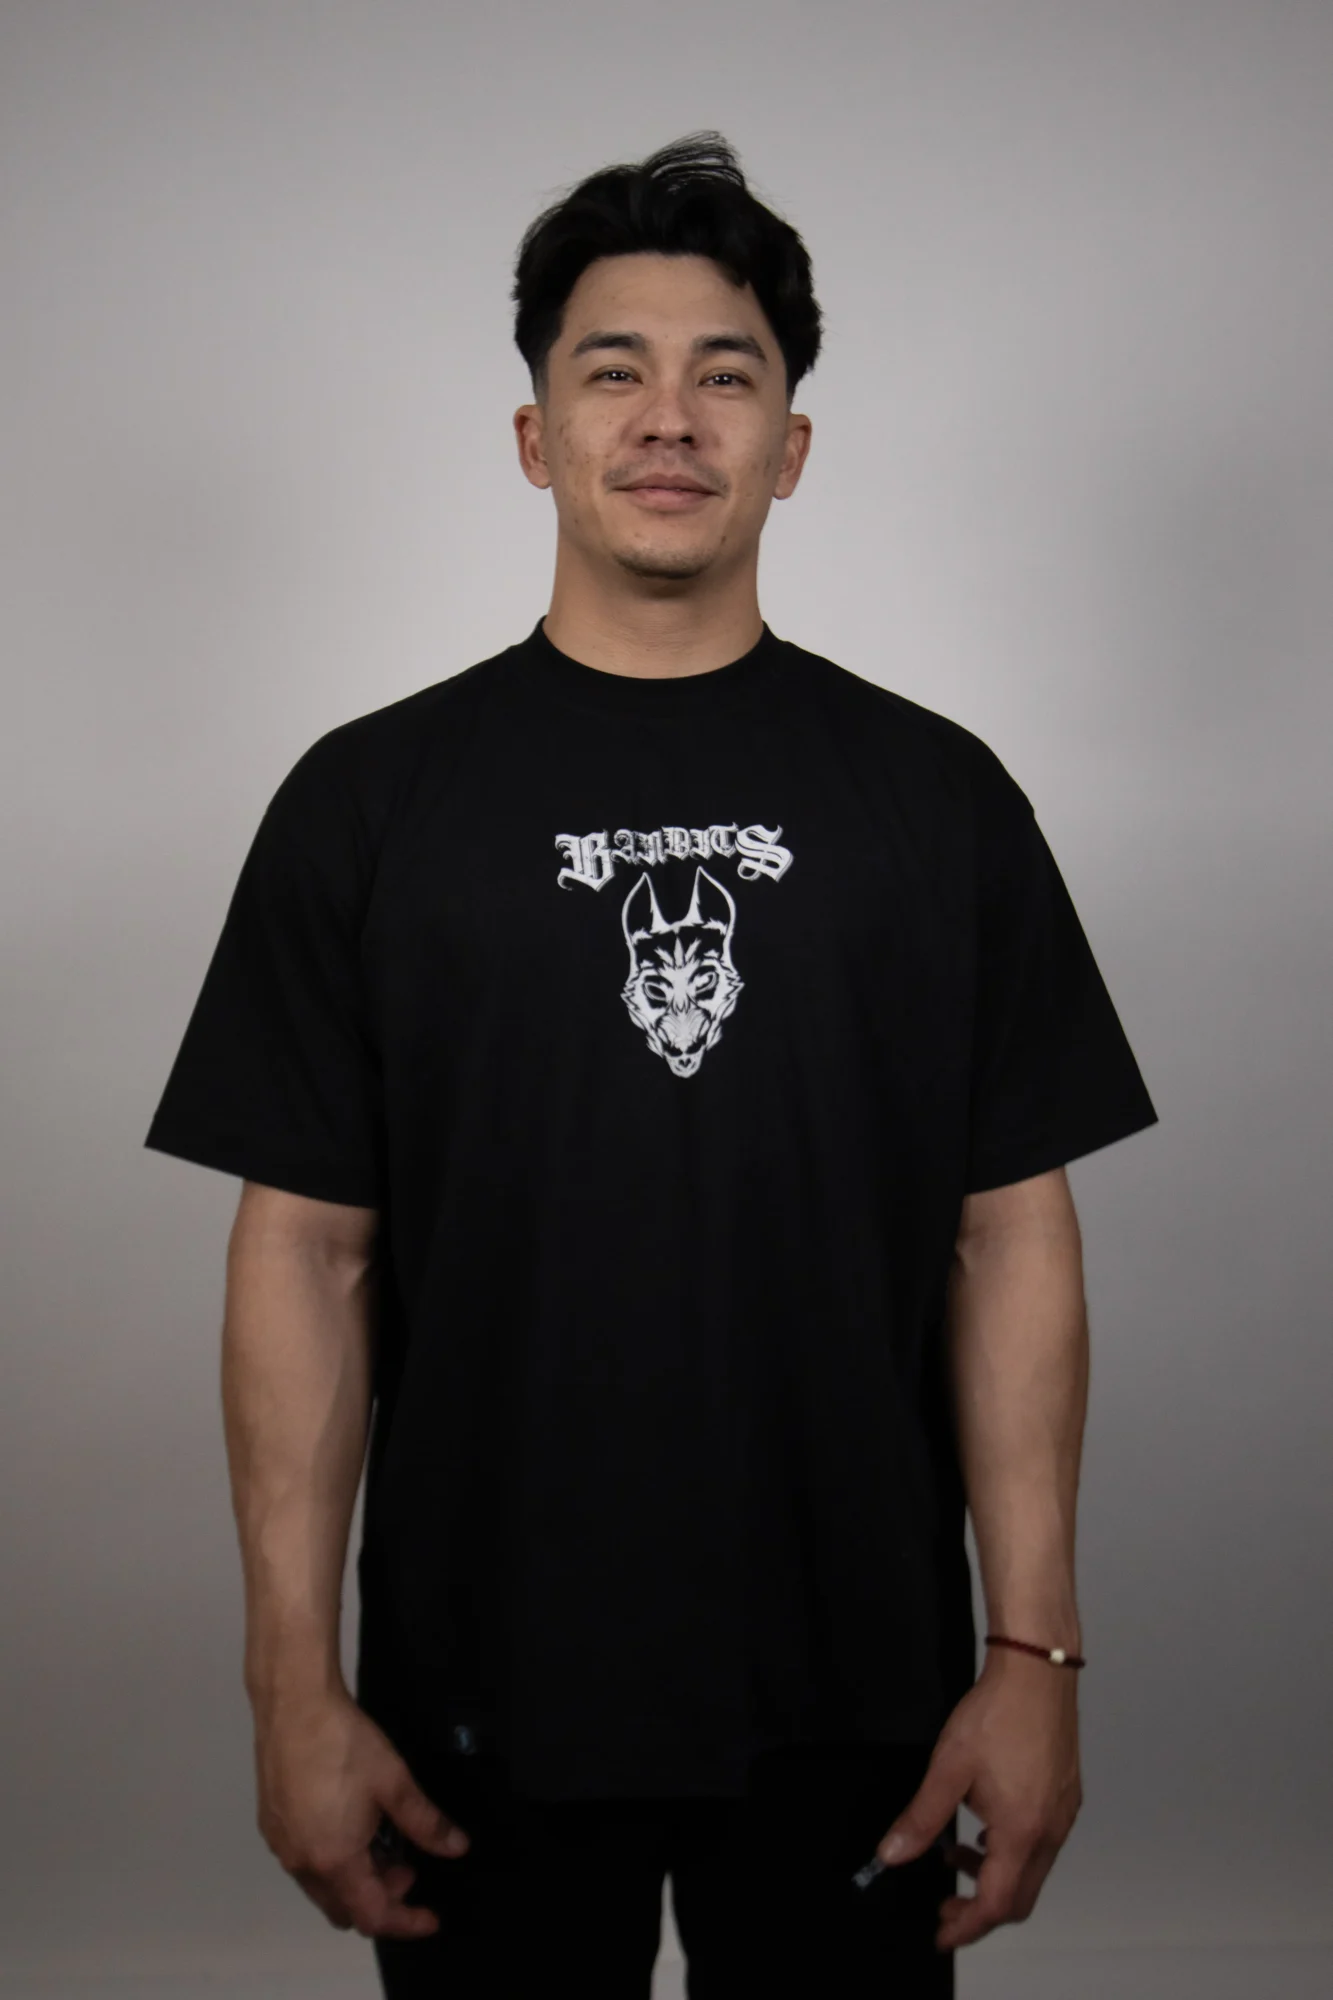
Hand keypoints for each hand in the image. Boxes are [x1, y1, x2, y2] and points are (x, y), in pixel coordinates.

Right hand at [253, 1684, 470, 1939]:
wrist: (293, 1704)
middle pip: (344, 1909)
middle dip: (382, 1899)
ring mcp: (281, 1846)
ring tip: (382, 1843)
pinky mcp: (270, 1824)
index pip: (373, 1916)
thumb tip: (457, 1848)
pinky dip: (332, 1862)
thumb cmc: (345, 1744)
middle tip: (409, 1866)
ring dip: (356, 1880)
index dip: (406, 1922)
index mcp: (334, 1860)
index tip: (430, 1918)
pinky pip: (305, 1863)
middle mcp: (301, 1863)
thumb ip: (426, 1823)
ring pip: (322, 1888)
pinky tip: (350, 1826)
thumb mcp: (394, 1782)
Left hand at [874, 1649, 1082, 1951]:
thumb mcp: (949, 1768)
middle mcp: (1050, 1831)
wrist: (1038, 1670)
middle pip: (1019, 1897)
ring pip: (1031, 1871)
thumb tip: (892, 1854)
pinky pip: (1040, 1843)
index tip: (942, 1933)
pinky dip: (1010, 1850)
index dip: (966, 1926)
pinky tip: (983, 1824)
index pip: (995, 1903)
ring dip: (993, 1875)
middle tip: (946, 1904)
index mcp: (1022, 1832)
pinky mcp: (1065, 1795)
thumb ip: (921, 1818)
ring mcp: (1063, 1814)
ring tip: (954, 1853)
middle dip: (980, 1910)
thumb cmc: (997, 1714)